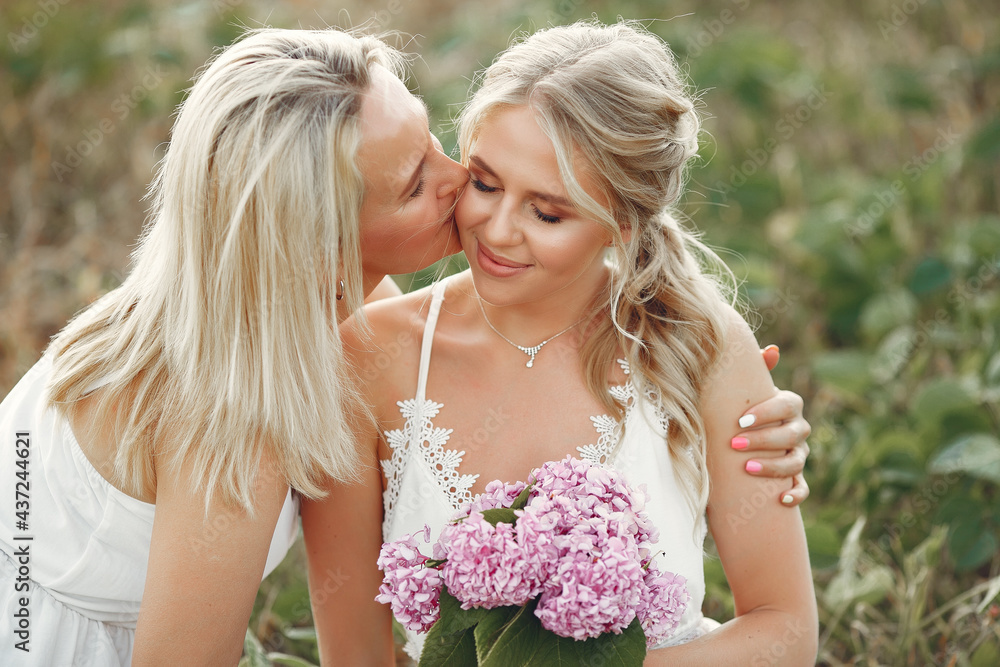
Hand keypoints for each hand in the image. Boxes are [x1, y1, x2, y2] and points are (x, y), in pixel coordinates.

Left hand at [733, 345, 811, 506]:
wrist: (740, 436)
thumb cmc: (742, 407)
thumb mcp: (745, 389)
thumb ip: (755, 369)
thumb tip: (772, 350)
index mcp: (789, 405)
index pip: (788, 405)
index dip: (767, 412)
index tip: (740, 420)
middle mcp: (798, 429)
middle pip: (791, 434)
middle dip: (763, 439)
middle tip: (735, 444)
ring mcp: (798, 453)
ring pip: (796, 461)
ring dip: (774, 466)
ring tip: (747, 468)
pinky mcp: (795, 477)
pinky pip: (802, 487)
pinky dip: (796, 494)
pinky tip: (782, 499)